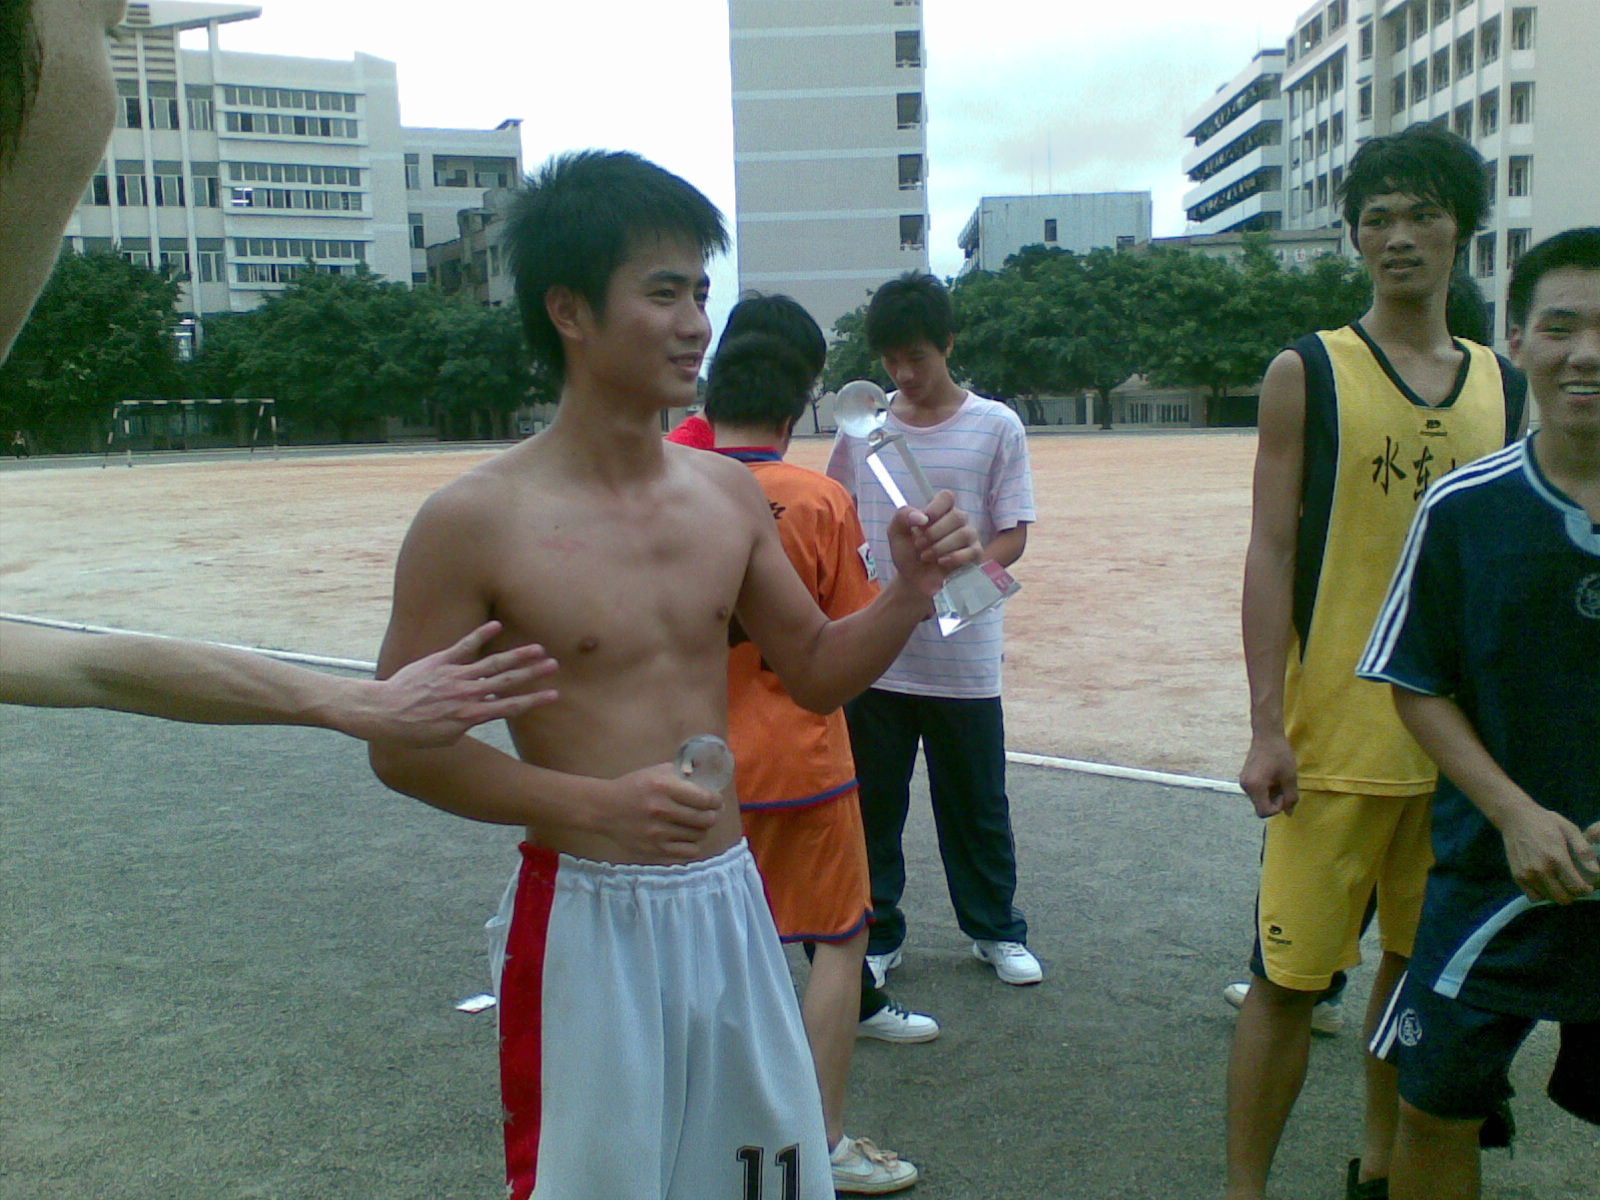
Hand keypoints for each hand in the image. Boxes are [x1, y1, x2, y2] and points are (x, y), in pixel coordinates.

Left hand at [365, 621, 557, 746]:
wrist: (383, 714)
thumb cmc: (412, 732)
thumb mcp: (445, 738)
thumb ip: (466, 725)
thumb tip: (478, 715)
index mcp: (470, 716)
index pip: (510, 707)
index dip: (534, 700)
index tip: (554, 695)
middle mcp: (467, 694)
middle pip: (507, 681)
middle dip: (533, 673)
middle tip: (555, 664)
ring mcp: (454, 675)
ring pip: (492, 663)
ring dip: (516, 655)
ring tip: (538, 647)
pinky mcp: (440, 662)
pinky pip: (464, 646)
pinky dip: (480, 635)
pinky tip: (497, 625)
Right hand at [595, 761, 724, 861]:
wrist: (605, 808)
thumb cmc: (635, 787)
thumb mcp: (657, 772)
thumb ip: (682, 772)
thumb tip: (709, 774)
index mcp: (664, 787)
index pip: (706, 799)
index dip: (717, 801)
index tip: (716, 800)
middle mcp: (661, 810)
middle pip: (706, 819)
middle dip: (713, 815)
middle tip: (711, 812)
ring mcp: (657, 832)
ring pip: (699, 836)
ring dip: (702, 830)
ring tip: (698, 824)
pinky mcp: (654, 849)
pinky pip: (688, 852)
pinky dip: (693, 844)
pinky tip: (688, 837)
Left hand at [886, 489, 981, 594]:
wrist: (913, 580)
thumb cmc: (908, 554)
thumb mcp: (896, 533)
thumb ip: (902, 517)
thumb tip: (921, 516)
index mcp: (940, 512)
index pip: (947, 497)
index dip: (936, 508)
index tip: (923, 522)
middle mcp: (957, 521)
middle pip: (957, 515)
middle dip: (934, 533)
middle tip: (919, 545)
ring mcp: (969, 537)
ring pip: (964, 533)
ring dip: (941, 546)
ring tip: (926, 556)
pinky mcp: (975, 554)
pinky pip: (972, 551)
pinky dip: (953, 557)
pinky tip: (941, 562)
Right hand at [1239, 731, 1298, 817]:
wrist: (1267, 735)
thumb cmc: (1280, 754)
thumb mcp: (1290, 778)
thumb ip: (1290, 797)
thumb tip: (1289, 813)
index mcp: (1255, 787)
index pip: (1264, 812)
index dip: (1277, 808)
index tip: (1284, 792)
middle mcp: (1245, 787)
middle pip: (1261, 807)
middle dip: (1274, 801)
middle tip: (1283, 785)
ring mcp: (1243, 782)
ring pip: (1259, 800)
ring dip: (1271, 795)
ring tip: (1278, 780)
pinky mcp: (1244, 778)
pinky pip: (1256, 792)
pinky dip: (1265, 789)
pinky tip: (1272, 777)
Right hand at [1500, 806, 1598, 904]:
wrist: (1515, 817)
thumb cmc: (1546, 822)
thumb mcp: (1570, 829)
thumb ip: (1584, 850)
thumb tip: (1596, 871)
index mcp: (1556, 858)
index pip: (1576, 887)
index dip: (1586, 889)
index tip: (1587, 884)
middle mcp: (1540, 870)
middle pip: (1563, 898)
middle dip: (1573, 894)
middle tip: (1574, 883)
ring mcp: (1527, 875)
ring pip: (1549, 899)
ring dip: (1558, 893)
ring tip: (1560, 881)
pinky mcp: (1517, 877)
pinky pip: (1533, 897)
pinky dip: (1543, 894)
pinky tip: (1546, 882)